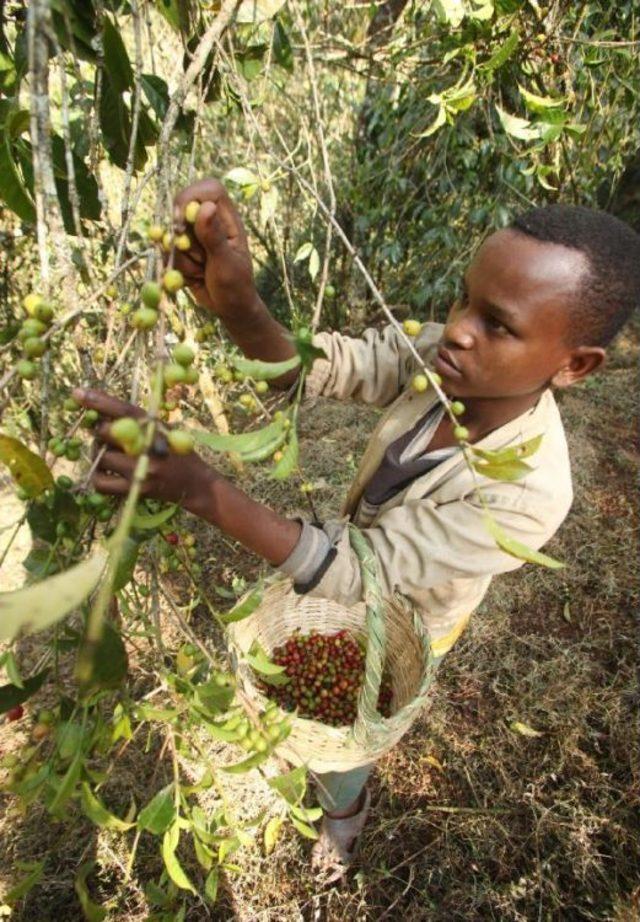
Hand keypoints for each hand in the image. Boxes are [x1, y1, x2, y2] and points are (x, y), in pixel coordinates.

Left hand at [72, 388, 219, 512]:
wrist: (196, 484)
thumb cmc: (176, 453)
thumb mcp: (163, 430)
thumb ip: (138, 423)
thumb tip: (99, 417)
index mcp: (156, 427)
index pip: (123, 410)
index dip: (99, 401)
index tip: (78, 393)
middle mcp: (149, 446)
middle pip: (107, 433)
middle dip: (100, 432)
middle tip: (104, 436)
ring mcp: (142, 469)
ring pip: (102, 458)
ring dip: (99, 455)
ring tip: (108, 456)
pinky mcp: (137, 489)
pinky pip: (102, 482)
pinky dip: (98, 477)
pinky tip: (106, 473)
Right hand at [172, 178, 256, 319]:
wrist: (229, 309)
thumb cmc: (236, 286)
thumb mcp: (226, 263)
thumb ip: (213, 236)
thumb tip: (205, 207)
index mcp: (226, 217)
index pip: (207, 189)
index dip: (190, 199)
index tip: (180, 222)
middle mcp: (208, 221)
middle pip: (180, 210)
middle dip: (183, 239)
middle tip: (201, 259)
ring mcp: (193, 235)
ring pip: (171, 236)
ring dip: (183, 260)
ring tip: (203, 272)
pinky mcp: (181, 251)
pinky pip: (166, 253)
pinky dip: (176, 269)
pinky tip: (194, 278)